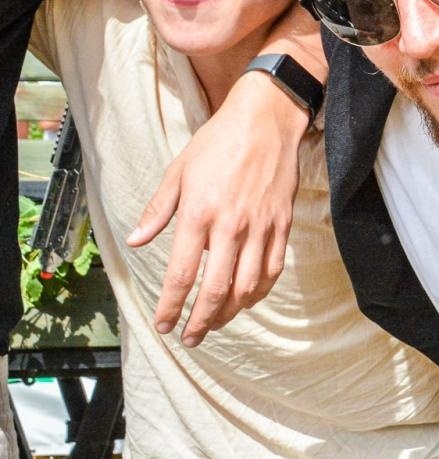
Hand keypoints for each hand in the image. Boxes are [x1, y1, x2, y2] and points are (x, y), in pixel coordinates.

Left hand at [127, 72, 309, 344]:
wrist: (267, 120)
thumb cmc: (218, 142)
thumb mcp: (178, 171)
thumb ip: (158, 210)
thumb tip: (136, 241)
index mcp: (198, 213)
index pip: (182, 274)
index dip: (172, 306)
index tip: (164, 325)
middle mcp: (230, 226)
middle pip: (217, 289)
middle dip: (201, 320)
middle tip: (191, 337)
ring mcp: (261, 227)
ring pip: (248, 286)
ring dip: (231, 312)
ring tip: (216, 322)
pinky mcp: (282, 225)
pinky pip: (273, 269)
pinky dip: (260, 291)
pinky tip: (248, 299)